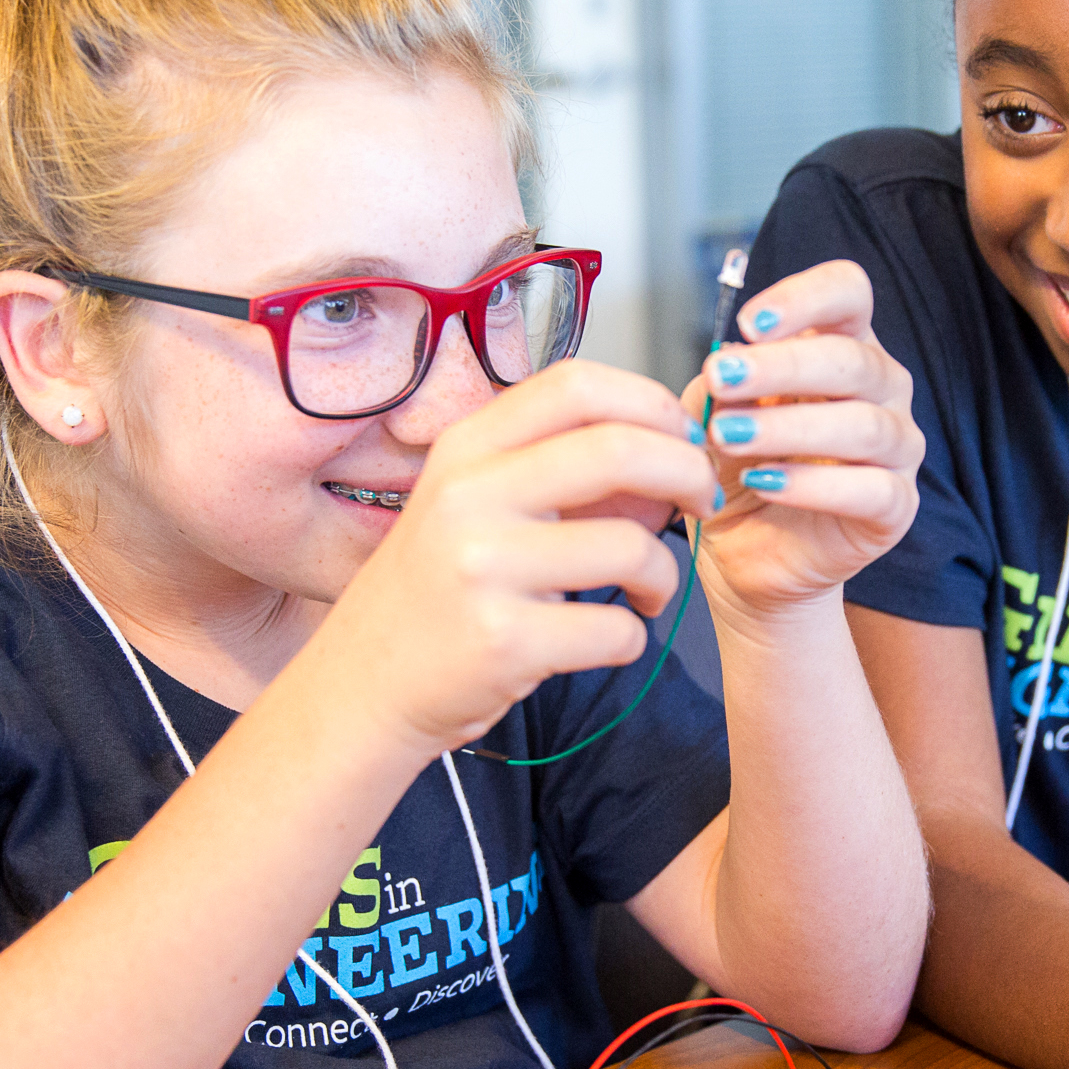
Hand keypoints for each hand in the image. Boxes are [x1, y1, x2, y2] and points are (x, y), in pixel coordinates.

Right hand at [313, 360, 715, 756]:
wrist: (365, 684)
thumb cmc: (437, 591)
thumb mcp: (475, 506)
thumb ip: (560, 471)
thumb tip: (673, 455)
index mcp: (465, 449)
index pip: (576, 384)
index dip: (649, 401)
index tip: (681, 435)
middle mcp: (468, 497)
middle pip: (618, 448)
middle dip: (688, 472)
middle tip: (704, 502)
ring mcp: (483, 569)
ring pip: (633, 547)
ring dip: (665, 574)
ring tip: (647, 591)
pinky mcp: (504, 641)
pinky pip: (618, 630)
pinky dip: (633, 636)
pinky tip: (604, 640)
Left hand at [684, 260, 923, 619]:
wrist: (744, 556)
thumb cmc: (737, 470)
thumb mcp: (714, 411)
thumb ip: (723, 382)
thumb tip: (727, 362)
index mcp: (842, 345)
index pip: (848, 293)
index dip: (804, 297)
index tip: (747, 322)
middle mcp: (881, 388)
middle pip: (852, 358)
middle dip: (781, 366)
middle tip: (720, 379)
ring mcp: (897, 448)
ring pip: (864, 424)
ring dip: (789, 427)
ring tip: (728, 437)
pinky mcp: (896, 507)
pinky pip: (870, 488)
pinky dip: (813, 485)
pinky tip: (764, 482)